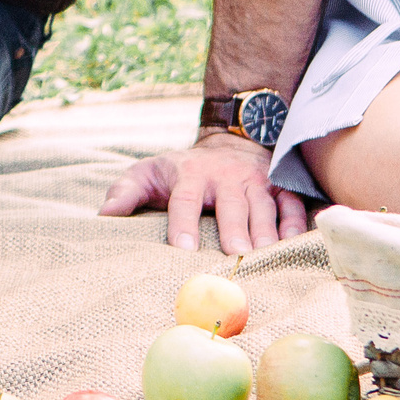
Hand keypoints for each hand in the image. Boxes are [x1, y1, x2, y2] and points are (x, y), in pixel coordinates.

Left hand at [98, 130, 310, 252]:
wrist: (229, 142)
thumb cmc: (181, 169)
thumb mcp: (148, 172)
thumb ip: (125, 192)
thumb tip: (104, 216)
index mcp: (191, 175)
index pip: (185, 200)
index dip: (184, 224)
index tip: (184, 250)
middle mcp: (226, 177)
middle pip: (231, 204)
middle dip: (234, 228)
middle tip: (236, 254)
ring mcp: (256, 181)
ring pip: (263, 206)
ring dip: (266, 231)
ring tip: (265, 256)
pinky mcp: (279, 187)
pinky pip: (292, 204)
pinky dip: (295, 223)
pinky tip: (295, 243)